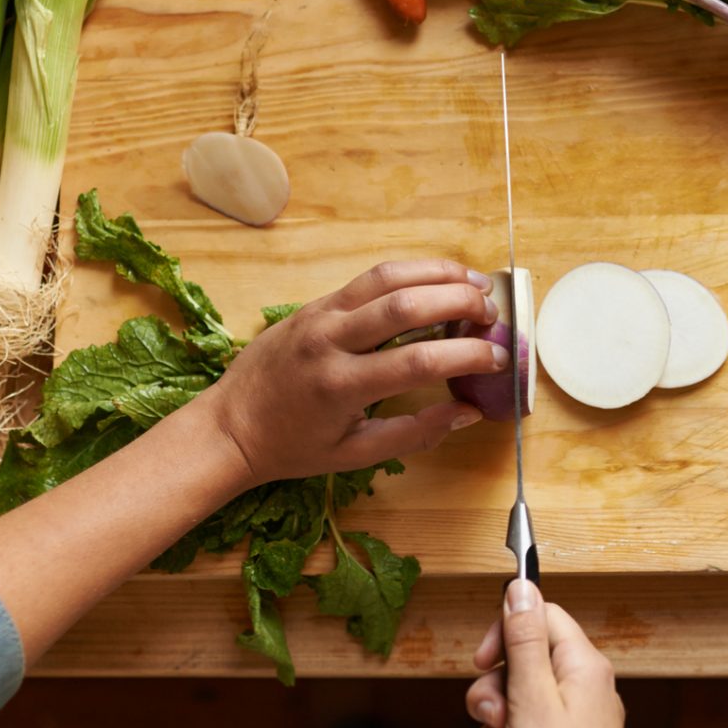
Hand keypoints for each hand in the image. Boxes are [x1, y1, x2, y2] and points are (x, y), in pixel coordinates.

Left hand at [190, 259, 503, 486]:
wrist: (229, 426)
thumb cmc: (292, 446)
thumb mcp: (355, 454)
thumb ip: (415, 432)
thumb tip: (469, 413)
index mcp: (341, 386)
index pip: (419, 361)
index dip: (467, 355)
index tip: (498, 358)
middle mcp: (330, 341)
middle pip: (407, 304)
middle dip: (460, 301)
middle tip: (493, 313)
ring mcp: (320, 314)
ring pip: (388, 277)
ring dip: (438, 273)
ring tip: (476, 282)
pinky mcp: (316, 303)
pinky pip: (369, 278)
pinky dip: (409, 272)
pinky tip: (437, 278)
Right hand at [466, 581, 657, 727]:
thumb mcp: (532, 700)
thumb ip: (524, 640)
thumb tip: (521, 586)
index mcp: (583, 667)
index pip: (541, 616)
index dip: (504, 633)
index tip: (483, 661)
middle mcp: (584, 691)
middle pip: (520, 664)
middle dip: (492, 695)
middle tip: (497, 721)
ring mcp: (573, 726)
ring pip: (513, 707)